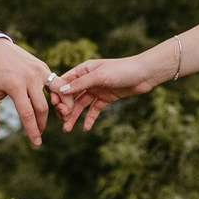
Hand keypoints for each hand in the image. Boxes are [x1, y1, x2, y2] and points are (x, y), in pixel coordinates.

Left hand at [0, 38, 54, 146]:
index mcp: (15, 86)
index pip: (28, 114)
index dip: (33, 131)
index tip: (36, 143)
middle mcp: (30, 78)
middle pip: (43, 108)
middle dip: (42, 124)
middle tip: (39, 133)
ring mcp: (39, 71)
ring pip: (59, 93)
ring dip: (62, 107)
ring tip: (60, 118)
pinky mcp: (43, 67)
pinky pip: (56, 83)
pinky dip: (61, 94)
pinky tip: (58, 104)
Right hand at [52, 48, 171, 131]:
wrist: (144, 74)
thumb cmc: (122, 70)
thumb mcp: (99, 76)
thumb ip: (81, 84)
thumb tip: (62, 91)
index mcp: (84, 69)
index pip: (66, 81)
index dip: (58, 93)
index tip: (54, 105)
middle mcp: (88, 79)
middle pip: (72, 95)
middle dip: (65, 107)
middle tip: (62, 120)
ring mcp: (97, 89)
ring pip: (81, 104)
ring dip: (74, 116)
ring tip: (67, 129)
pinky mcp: (106, 98)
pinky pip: (94, 109)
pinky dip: (89, 118)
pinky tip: (85, 128)